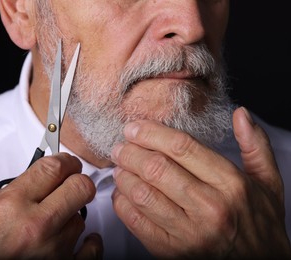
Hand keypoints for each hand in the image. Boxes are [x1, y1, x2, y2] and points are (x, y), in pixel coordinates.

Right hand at [0, 153, 102, 258]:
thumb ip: (21, 189)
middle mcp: (35, 225)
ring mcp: (52, 249)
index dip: (65, 161)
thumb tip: (47, 175)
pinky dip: (89, 243)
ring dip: (71, 218)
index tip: (68, 163)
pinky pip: (92, 250)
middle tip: (73, 184)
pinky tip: (82, 240)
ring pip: (81, 218)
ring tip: (54, 225)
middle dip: (78, 182)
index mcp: (12, 205)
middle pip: (79, 187)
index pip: (53, 167)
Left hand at [111, 107, 290, 257]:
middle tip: (120, 147)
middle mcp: (209, 208)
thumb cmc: (260, 222)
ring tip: (120, 167)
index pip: (182, 148)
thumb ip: (255, 146)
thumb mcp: (268, 182)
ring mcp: (189, 232)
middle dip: (130, 153)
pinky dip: (122, 203)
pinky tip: (123, 193)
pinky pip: (136, 222)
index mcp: (231, 184)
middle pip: (156, 169)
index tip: (134, 128)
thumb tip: (240, 114)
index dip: (151, 133)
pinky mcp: (171, 251)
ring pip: (143, 194)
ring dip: (124, 176)